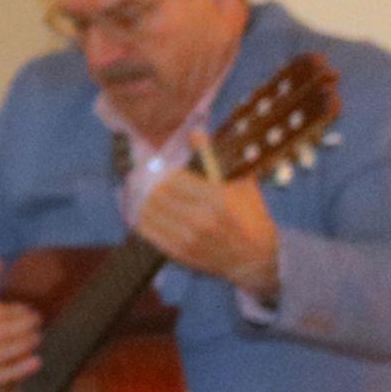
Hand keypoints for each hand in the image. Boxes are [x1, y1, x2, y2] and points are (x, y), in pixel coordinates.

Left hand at [136, 171, 282, 299]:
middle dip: (147, 182)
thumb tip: (196, 132)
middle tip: (138, 173)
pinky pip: (148, 231)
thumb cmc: (250, 216)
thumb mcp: (242, 184)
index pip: (173, 179)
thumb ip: (218, 159)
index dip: (160, 169)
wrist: (255, 259)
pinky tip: (140, 208)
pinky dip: (141, 217)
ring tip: (136, 188)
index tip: (154, 162)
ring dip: (141, 198)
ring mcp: (188, 238)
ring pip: (149, 212)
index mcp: (217, 199)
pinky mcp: (179, 253)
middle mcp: (200, 219)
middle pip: (157, 194)